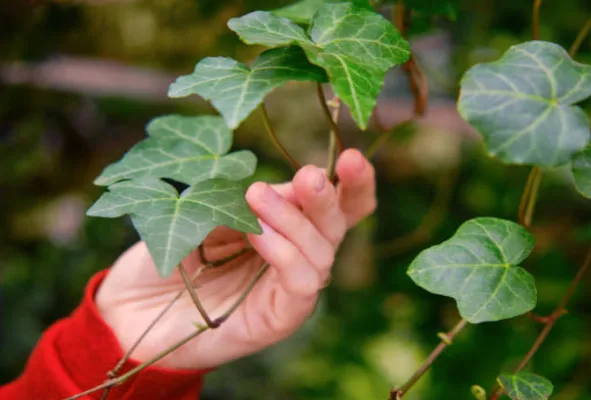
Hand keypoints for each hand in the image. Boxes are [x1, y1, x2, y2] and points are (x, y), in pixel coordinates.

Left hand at [96, 149, 375, 369]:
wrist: (130, 308)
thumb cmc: (168, 254)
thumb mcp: (206, 211)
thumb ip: (248, 201)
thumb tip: (292, 187)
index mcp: (289, 226)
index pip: (339, 205)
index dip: (354, 183)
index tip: (352, 156)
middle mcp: (299, 256)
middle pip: (337, 226)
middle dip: (328, 198)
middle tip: (306, 176)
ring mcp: (291, 290)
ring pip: (321, 253)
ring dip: (294, 221)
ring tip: (255, 197)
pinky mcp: (280, 318)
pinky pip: (302, 283)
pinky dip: (285, 253)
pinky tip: (257, 235)